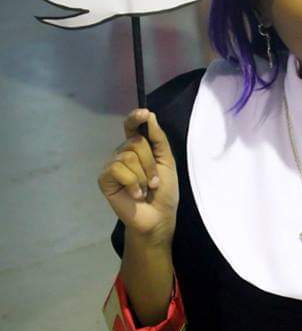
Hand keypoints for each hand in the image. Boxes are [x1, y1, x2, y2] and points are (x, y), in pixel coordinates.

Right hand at [98, 109, 178, 239]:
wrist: (158, 217)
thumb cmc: (164, 192)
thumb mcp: (167, 162)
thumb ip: (158, 139)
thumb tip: (150, 116)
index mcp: (138, 148)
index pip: (132, 127)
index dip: (135, 118)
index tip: (144, 113)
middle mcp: (123, 153)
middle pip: (135, 143)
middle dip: (151, 164)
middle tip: (155, 182)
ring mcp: (113, 165)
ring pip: (128, 157)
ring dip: (144, 176)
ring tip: (146, 189)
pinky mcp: (105, 179)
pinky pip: (118, 170)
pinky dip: (132, 184)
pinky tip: (135, 194)